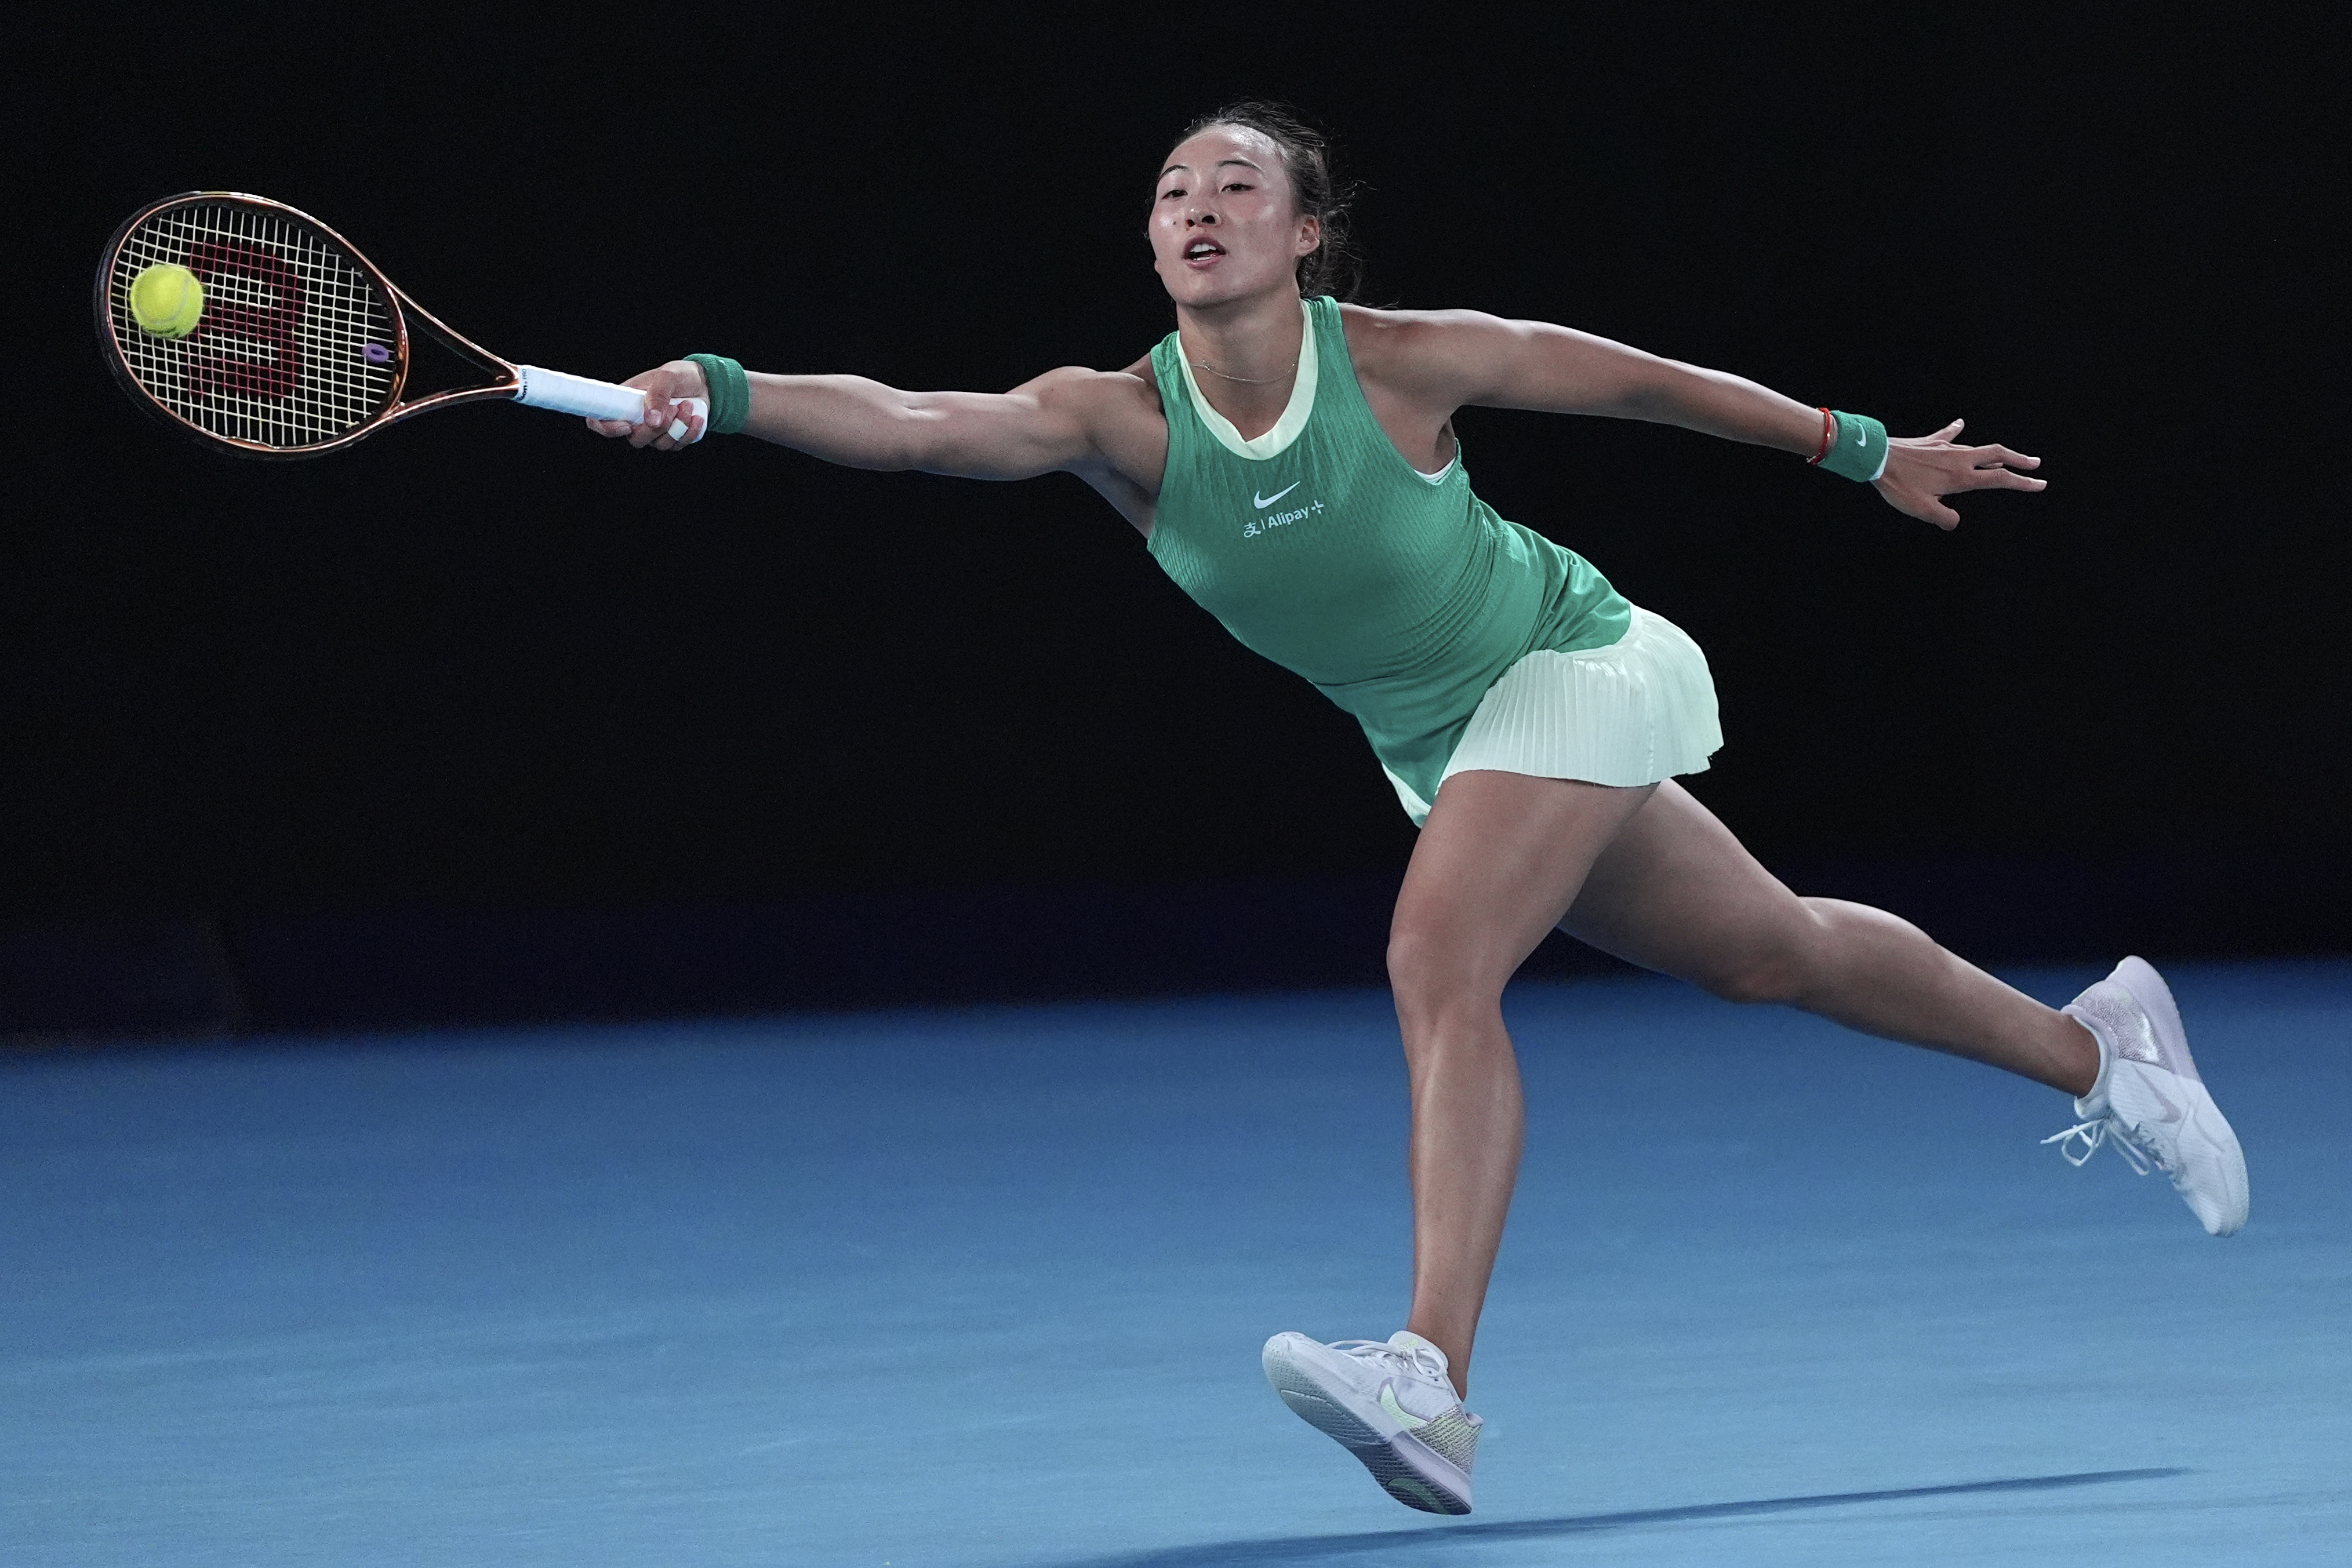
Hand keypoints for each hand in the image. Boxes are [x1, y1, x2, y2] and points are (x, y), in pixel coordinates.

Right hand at [586, 359, 708, 451]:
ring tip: (686, 405)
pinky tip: (695, 417)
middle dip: (656, 428)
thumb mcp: (667, 376)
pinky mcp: (672, 439)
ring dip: (677, 427)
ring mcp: (654, 432)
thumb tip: (651, 420)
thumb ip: (658, 395)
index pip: (601, 421)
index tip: (626, 426)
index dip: (607, 428)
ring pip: (658, 444)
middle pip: (635, 439)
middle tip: (672, 407)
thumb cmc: (678, 376)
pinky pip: (677, 446)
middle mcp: (636, 420)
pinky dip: (689, 432)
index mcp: (624, 402)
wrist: (702, 384)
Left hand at [1873, 419, 2044, 529]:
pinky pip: (1948, 434)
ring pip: (1977, 448)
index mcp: (1961, 477)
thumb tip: (1956, 523)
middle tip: (2035, 464)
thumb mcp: (1921, 509)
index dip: (2022, 483)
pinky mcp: (1930, 442)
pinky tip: (1961, 423)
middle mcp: (1959, 459)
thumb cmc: (1898, 485)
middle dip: (2018, 460)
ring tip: (2004, 458)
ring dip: (1993, 453)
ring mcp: (1945, 447)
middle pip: (1997, 455)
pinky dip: (1956, 430)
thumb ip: (1943, 518)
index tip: (2040, 484)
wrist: (1877, 457)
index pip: (1999, 479)